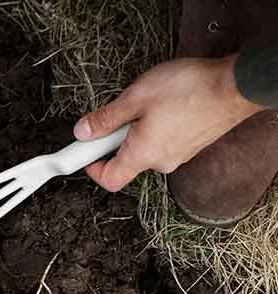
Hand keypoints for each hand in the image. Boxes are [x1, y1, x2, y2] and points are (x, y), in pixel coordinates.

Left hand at [74, 55, 263, 191]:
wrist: (236, 85)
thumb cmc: (191, 89)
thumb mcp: (136, 98)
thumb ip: (106, 119)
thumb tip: (83, 132)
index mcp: (143, 155)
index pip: (109, 180)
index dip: (92, 168)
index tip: (85, 152)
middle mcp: (161, 162)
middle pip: (126, 161)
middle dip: (117, 139)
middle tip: (121, 113)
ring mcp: (178, 155)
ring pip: (146, 149)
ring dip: (139, 131)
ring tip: (149, 104)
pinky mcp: (191, 146)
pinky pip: (164, 142)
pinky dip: (157, 129)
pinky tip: (166, 106)